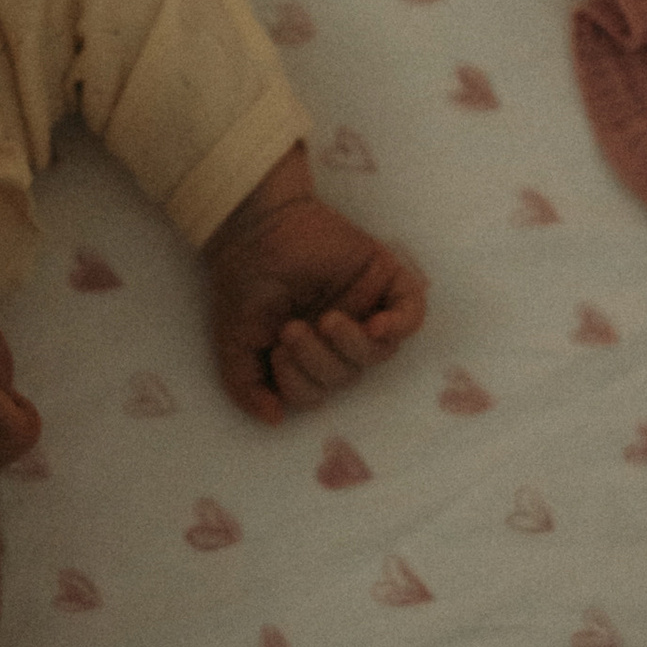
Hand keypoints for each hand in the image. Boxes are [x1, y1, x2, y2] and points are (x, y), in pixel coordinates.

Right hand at [205, 147, 424, 425]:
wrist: (254, 226)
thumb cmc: (242, 281)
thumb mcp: (233, 342)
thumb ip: (246, 385)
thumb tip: (275, 420)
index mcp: (307, 355)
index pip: (317, 392)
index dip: (299, 384)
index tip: (276, 350)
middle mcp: (339, 337)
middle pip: (347, 376)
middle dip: (319, 361)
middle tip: (293, 329)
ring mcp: (365, 308)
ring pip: (379, 353)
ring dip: (353, 346)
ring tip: (328, 320)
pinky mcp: (385, 281)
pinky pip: (412, 315)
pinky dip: (400, 326)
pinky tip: (376, 325)